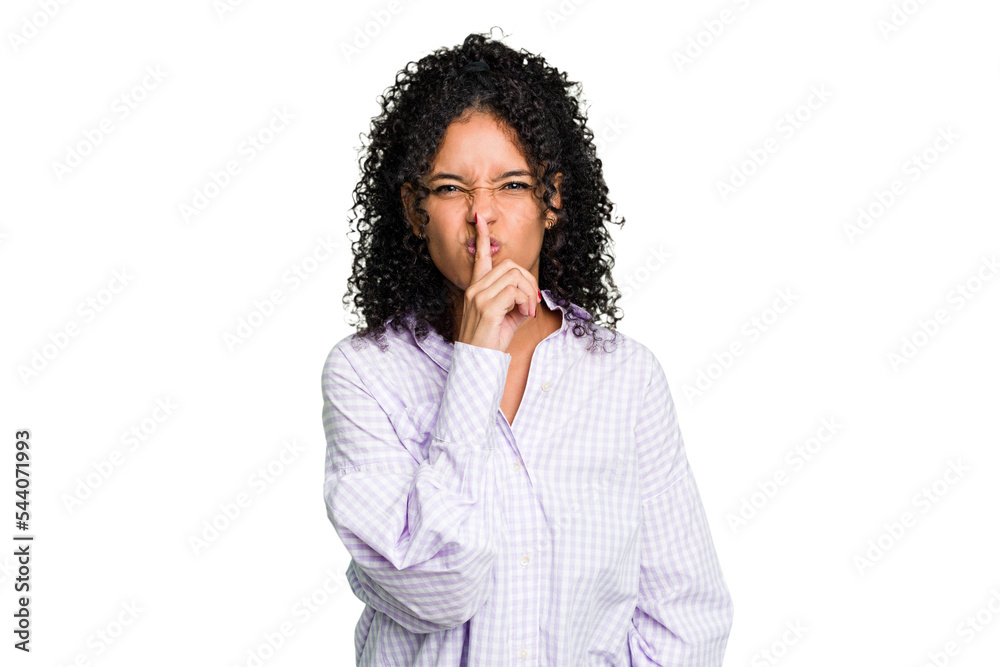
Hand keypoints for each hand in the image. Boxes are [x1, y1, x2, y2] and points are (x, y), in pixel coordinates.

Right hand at [455, 213, 539, 352]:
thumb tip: (531, 295)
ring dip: (529, 293)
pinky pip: (514, 292)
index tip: (480, 219)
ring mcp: (478, 297)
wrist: (478, 362)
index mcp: (477, 288)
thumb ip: (517, 301)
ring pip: (514, 276)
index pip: (479, 257)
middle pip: (509, 265)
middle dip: (528, 281)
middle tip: (532, 303)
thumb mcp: (507, 317)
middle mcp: (475, 289)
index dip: (482, 237)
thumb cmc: (492, 341)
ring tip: (527, 311)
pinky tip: (524, 315)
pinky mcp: (486, 307)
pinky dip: (526, 302)